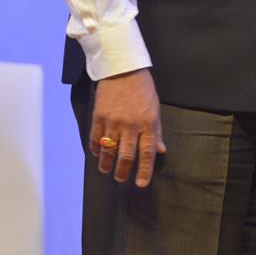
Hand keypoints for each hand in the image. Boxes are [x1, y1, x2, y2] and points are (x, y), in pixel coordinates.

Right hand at [90, 68, 164, 187]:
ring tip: (106, 171)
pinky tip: (96, 154)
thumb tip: (160, 151)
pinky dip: (95, 149)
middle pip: (125, 156)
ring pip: (108, 151)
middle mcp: (130, 126)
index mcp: (148, 124)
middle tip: (120, 179)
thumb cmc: (143, 89)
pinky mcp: (99, 117)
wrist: (123, 70)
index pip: (147, 153)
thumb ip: (156, 131)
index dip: (144, 171)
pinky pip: (95, 138)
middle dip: (122, 171)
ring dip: (106, 164)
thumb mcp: (155, 109)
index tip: (141, 184)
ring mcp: (113, 122)